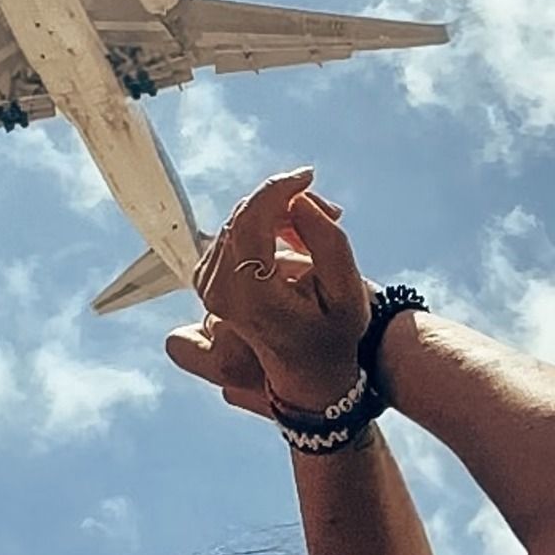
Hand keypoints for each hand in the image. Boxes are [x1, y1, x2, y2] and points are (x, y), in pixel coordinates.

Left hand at [170, 167, 373, 415]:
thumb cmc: (334, 338)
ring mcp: (208, 290)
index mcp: (249, 297)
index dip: (279, 189)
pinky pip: (231, 237)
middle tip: (330, 213)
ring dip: (275, 217)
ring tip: (314, 236)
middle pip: (243, 218)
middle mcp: (218, 293)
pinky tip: (291, 245)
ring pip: (236, 224)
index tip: (309, 177)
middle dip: (284, 204)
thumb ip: (328, 242)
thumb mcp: (347, 293)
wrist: (312, 377)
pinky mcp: (207, 284)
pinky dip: (261, 231)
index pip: (250, 220)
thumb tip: (298, 201)